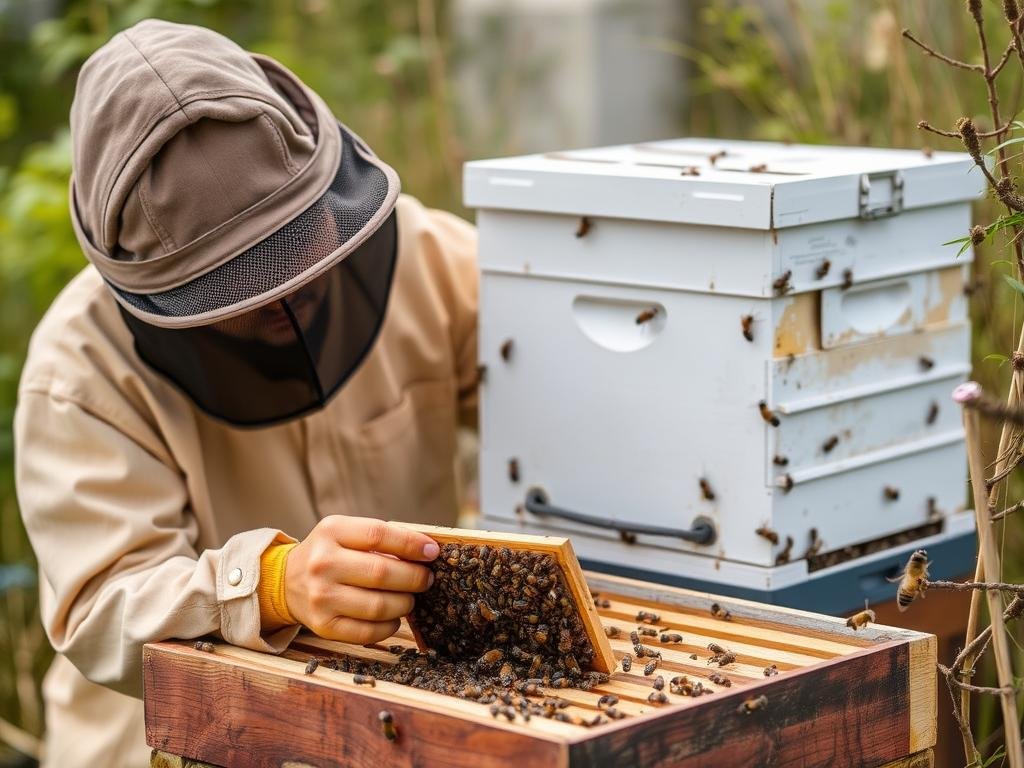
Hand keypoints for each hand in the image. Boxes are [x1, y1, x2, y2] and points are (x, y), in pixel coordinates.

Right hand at [284, 516, 438, 643]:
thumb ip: (382, 539)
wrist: (286, 581)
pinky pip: (368, 631)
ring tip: (409, 598)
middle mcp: (322, 564)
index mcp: (331, 532)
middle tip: (426, 579)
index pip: (378, 535)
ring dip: (405, 604)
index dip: (411, 544)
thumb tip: (427, 551)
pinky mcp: (323, 626)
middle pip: (382, 573)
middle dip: (415, 578)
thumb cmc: (330, 554)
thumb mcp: (347, 533)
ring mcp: (321, 597)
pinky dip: (389, 626)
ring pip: (379, 606)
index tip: (433, 551)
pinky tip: (392, 617)